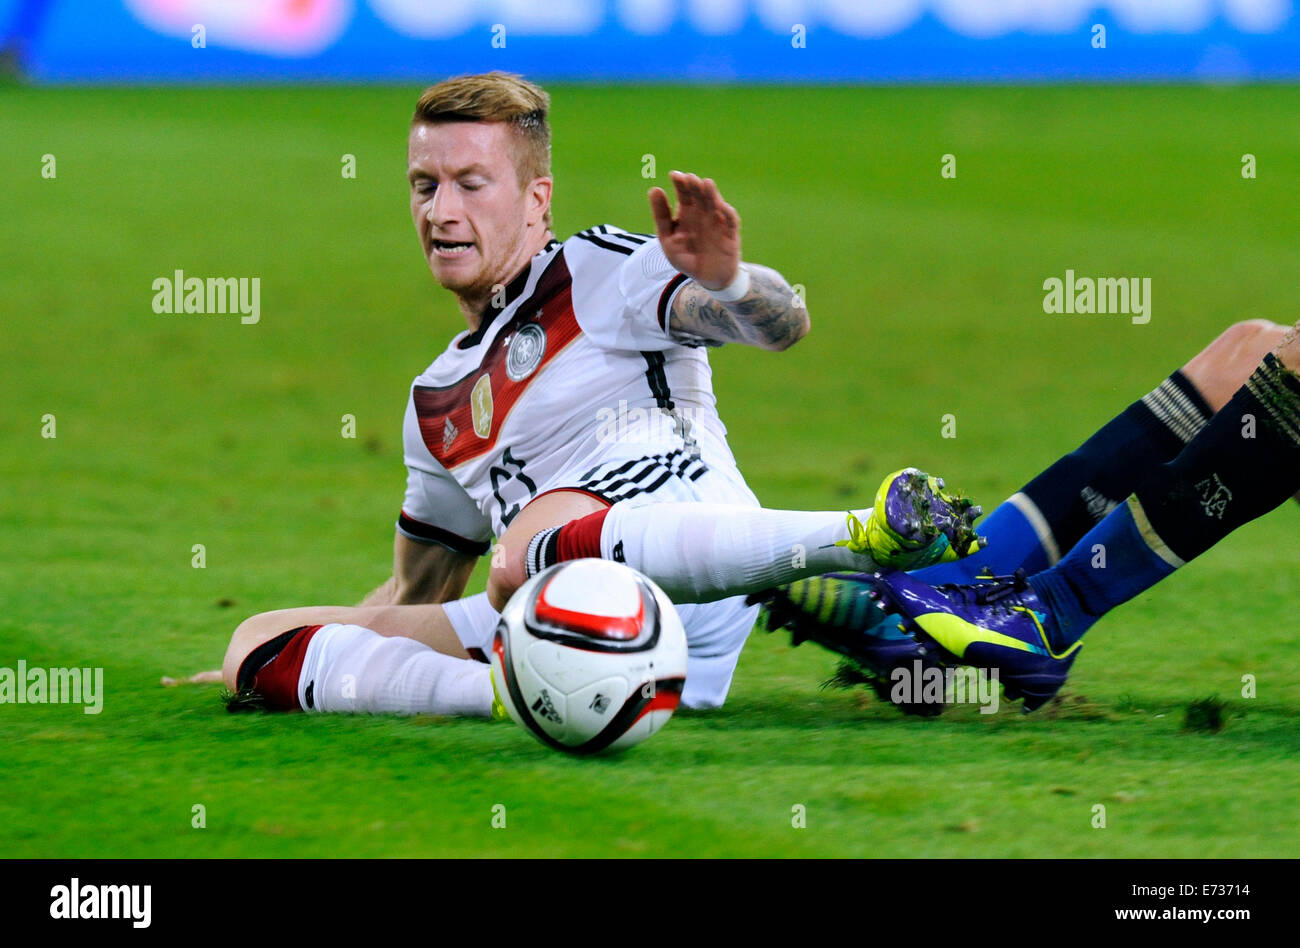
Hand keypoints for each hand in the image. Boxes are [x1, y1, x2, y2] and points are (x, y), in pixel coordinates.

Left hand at [648, 171, 741, 290]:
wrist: (707, 278)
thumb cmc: (687, 257)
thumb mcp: (668, 238)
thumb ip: (661, 216)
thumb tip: (654, 189)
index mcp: (687, 213)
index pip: (684, 194)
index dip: (680, 184)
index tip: (674, 175)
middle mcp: (703, 213)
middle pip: (699, 195)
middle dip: (695, 186)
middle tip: (689, 178)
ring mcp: (718, 222)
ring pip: (715, 204)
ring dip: (711, 194)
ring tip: (706, 183)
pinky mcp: (730, 233)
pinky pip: (731, 221)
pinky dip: (727, 213)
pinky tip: (720, 206)